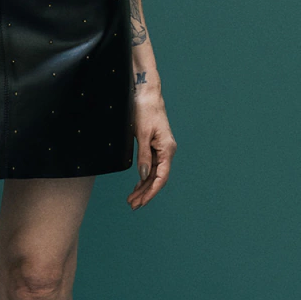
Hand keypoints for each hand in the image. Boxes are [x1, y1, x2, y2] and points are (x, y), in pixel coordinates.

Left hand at [128, 88, 176, 209]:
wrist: (146, 94)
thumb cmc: (145, 110)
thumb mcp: (142, 134)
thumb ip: (143, 156)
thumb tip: (144, 176)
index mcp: (167, 148)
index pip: (162, 177)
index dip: (152, 191)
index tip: (142, 201)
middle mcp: (167, 151)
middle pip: (158, 178)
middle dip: (146, 193)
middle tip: (133, 205)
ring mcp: (162, 149)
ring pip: (154, 174)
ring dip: (144, 187)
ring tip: (132, 199)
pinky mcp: (155, 146)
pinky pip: (151, 166)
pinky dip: (144, 178)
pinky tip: (137, 186)